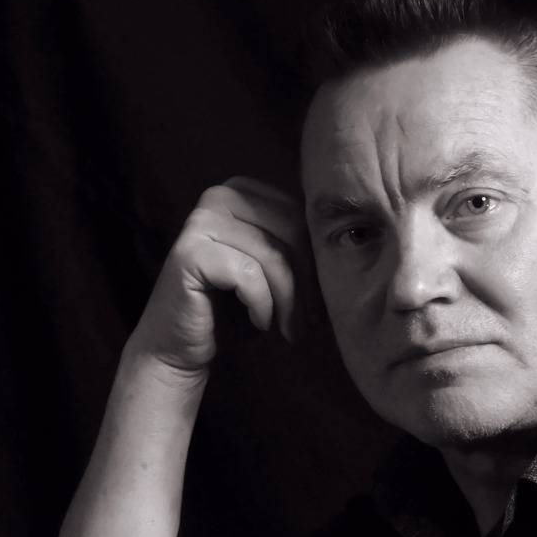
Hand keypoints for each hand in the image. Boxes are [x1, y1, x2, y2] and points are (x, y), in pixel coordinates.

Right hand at [128, 177, 310, 374]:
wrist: (181, 345)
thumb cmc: (235, 309)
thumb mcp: (276, 272)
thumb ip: (301, 248)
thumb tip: (355, 241)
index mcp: (243, 191)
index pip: (303, 214)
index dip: (321, 261)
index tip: (324, 302)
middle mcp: (218, 196)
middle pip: (293, 231)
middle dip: (310, 283)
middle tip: (312, 322)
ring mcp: (200, 221)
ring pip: (274, 255)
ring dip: (290, 302)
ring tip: (292, 331)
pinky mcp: (189, 253)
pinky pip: (248, 275)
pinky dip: (263, 306)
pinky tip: (261, 324)